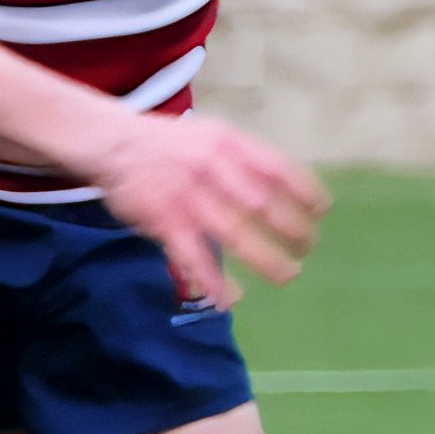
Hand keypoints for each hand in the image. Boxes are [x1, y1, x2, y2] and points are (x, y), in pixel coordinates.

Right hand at [86, 112, 327, 310]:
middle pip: (264, 205)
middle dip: (293, 230)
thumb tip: (281, 186)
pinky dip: (214, 280)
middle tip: (307, 247)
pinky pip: (195, 257)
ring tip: (288, 275)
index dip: (305, 191)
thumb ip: (243, 157)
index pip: (279, 168)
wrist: (113, 143)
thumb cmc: (169, 144)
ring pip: (236, 234)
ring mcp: (189, 198)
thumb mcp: (211, 134)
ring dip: (266, 259)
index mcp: (229, 145)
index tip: (322, 211)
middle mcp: (214, 169)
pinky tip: (230, 298)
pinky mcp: (166, 223)